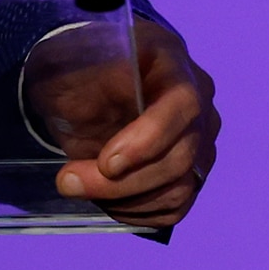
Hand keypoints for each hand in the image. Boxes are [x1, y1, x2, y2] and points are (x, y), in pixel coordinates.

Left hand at [28, 16, 219, 231]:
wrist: (89, 83)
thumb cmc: (82, 66)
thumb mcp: (72, 57)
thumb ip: (84, 74)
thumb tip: (93, 103)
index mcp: (173, 65)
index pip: (184, 104)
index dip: (149, 139)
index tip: (105, 163)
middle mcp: (199, 106)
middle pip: (180, 158)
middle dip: (120, 182)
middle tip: (68, 181)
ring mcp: (200, 144)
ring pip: (178, 190)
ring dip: (123, 199)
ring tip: (78, 186)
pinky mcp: (191, 176)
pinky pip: (173, 208)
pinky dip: (135, 212)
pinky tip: (105, 198)